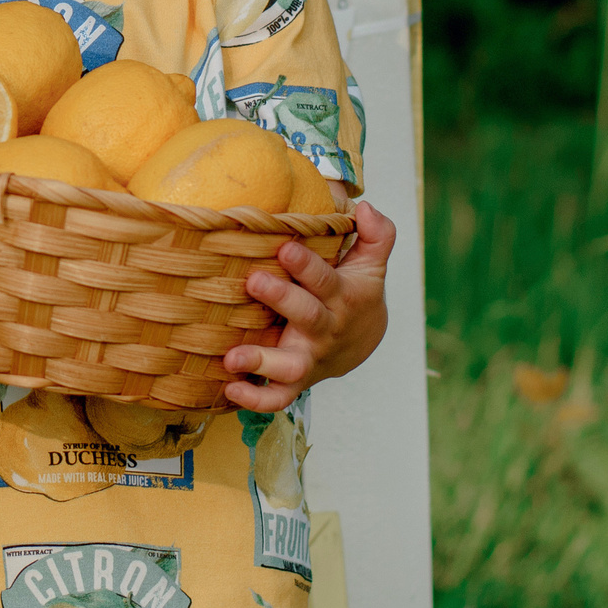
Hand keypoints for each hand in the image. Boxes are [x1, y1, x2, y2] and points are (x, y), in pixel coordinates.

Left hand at [222, 200, 395, 412]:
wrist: (362, 343)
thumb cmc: (355, 292)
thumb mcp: (371, 263)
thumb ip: (375, 234)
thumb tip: (365, 209)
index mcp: (342, 296)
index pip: (325, 279)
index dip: (307, 266)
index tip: (285, 249)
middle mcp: (325, 328)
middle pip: (307, 316)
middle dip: (281, 298)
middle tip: (253, 281)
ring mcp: (310, 357)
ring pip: (290, 365)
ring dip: (262, 361)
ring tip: (232, 357)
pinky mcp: (296, 380)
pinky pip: (279, 396)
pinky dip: (257, 398)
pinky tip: (231, 390)